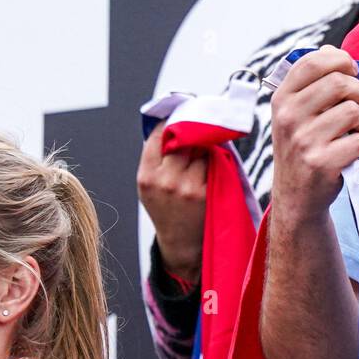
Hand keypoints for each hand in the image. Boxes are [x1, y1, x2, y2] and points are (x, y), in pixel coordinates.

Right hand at [137, 122, 206, 284]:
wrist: (181, 243)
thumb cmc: (166, 208)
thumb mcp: (149, 186)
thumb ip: (156, 158)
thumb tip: (171, 122)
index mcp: (146, 176)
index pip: (156, 136)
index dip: (169, 123)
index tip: (178, 115)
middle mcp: (164, 180)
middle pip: (180, 139)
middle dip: (189, 130)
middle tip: (197, 124)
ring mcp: (186, 186)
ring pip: (199, 149)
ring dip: (203, 144)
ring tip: (203, 148)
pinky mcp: (205, 192)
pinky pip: (212, 162)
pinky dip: (213, 158)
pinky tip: (212, 160)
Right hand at [269, 46, 358, 228]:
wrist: (295, 196)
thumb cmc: (303, 145)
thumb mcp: (296, 112)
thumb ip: (312, 80)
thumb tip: (332, 48)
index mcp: (282, 98)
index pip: (313, 62)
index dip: (341, 60)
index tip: (352, 71)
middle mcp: (288, 117)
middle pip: (340, 83)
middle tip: (356, 105)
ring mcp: (303, 140)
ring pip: (354, 111)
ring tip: (351, 131)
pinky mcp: (321, 163)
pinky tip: (348, 152)